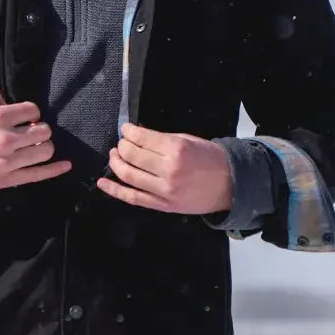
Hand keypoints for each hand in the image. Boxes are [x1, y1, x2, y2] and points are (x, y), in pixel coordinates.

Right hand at [0, 85, 71, 190]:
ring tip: (34, 145)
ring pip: (45, 151)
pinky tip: (66, 165)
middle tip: (29, 131)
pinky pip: (38, 175)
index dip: (29, 112)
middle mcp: (7, 139)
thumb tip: (6, 100)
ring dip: (43, 145)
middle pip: (43, 131)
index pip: (32, 111)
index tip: (22, 116)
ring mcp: (8, 162)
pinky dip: (55, 170)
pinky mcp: (7, 179)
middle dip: (39, 128)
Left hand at [96, 123, 233, 214]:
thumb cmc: (211, 158)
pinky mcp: (163, 205)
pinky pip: (133, 198)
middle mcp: (168, 170)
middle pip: (132, 155)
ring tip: (114, 155)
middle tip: (121, 142)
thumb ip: (161, 138)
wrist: (231, 185)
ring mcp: (164, 190)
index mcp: (176, 149)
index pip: (142, 138)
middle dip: (122, 146)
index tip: (125, 129)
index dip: (129, 132)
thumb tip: (137, 134)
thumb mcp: (188, 140)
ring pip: (129, 175)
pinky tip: (103, 182)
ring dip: (116, 163)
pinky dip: (115, 190)